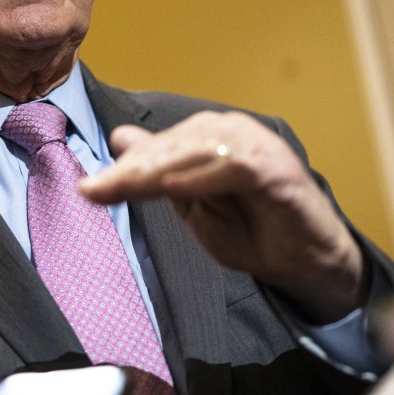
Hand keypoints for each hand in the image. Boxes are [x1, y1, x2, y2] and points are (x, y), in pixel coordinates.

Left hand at [77, 110, 365, 322]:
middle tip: (96, 189)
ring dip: (157, 169)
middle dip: (130, 170)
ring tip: (124, 186)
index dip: (122, 170)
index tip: (87, 189)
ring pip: (195, 150)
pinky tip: (174, 188)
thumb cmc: (252, 232)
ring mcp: (254, 146)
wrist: (306, 262)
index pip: (157, 149)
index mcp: (207, 139)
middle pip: (170, 146)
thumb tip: (120, 136)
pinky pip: (234, 165)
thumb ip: (159, 175)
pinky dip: (203, 176)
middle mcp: (229, 132)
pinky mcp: (276, 167)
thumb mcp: (193, 207)